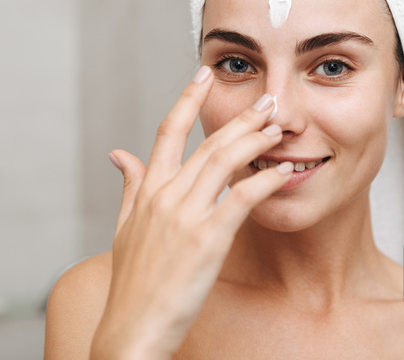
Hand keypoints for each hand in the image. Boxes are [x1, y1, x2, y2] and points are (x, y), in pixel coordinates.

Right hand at [91, 66, 292, 358]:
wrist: (132, 328)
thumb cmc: (132, 281)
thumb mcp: (125, 227)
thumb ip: (129, 187)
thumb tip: (120, 154)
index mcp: (147, 190)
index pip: (167, 131)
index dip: (187, 99)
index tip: (204, 74)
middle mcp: (164, 196)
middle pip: (206, 142)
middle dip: (240, 117)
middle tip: (266, 99)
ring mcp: (184, 216)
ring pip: (224, 161)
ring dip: (255, 140)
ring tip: (279, 127)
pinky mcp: (206, 239)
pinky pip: (241, 198)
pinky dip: (265, 180)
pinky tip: (284, 170)